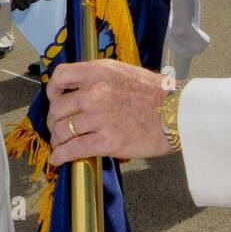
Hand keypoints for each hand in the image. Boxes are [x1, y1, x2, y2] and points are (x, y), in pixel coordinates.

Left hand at [46, 60, 175, 163]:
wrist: (178, 113)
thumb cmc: (156, 94)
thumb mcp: (124, 73)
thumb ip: (100, 78)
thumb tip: (80, 91)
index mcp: (99, 72)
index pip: (61, 76)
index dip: (52, 91)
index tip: (55, 100)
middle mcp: (95, 92)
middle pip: (57, 109)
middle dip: (54, 121)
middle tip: (58, 129)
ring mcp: (99, 117)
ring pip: (63, 131)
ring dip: (58, 141)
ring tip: (60, 146)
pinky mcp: (107, 141)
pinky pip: (73, 150)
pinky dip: (61, 156)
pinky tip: (59, 160)